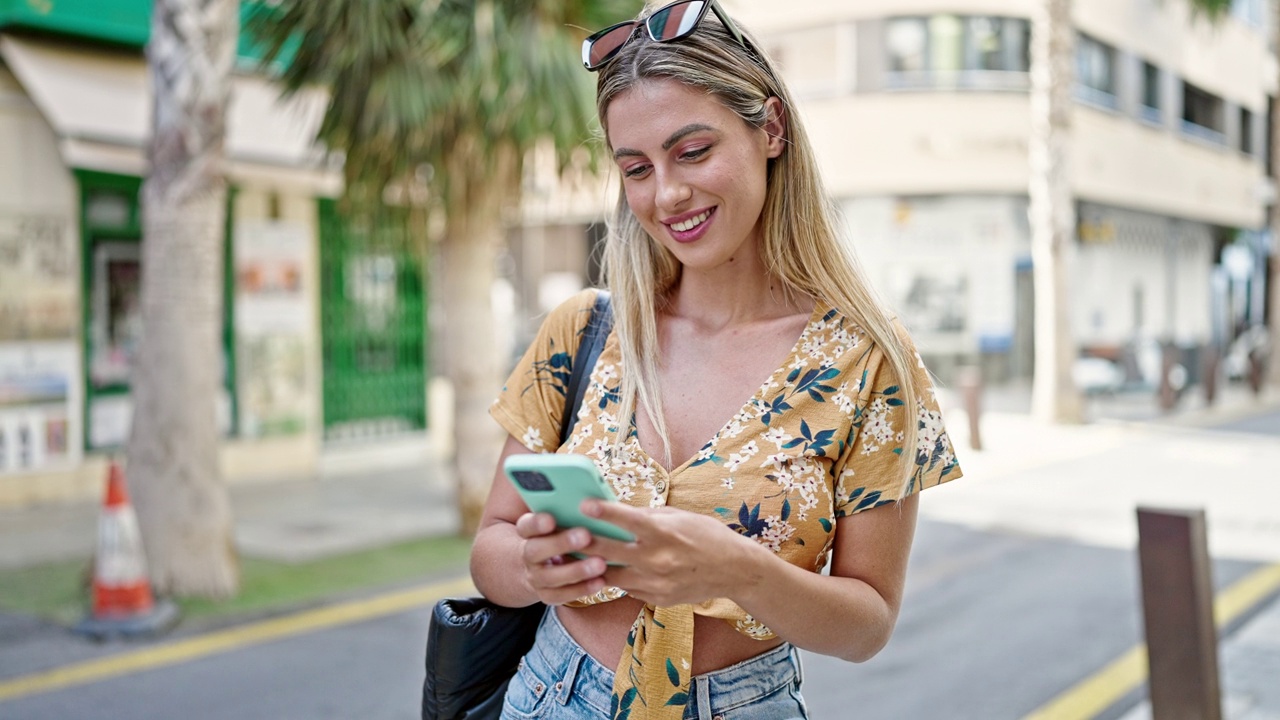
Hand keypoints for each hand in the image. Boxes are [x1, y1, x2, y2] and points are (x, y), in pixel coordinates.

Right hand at [514, 512, 608, 604]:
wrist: (534, 565)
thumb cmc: (557, 533)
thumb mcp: (556, 519)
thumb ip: (566, 509)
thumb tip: (592, 495)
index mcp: (528, 532)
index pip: (525, 526)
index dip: (536, 523)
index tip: (551, 518)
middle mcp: (528, 555)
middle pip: (536, 550)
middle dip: (561, 543)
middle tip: (585, 535)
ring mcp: (536, 577)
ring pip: (551, 576)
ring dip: (576, 570)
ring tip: (600, 563)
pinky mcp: (547, 595)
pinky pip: (562, 595)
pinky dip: (581, 589)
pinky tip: (600, 581)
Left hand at [580, 500, 760, 606]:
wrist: (735, 571)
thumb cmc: (708, 536)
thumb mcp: (679, 518)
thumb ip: (647, 517)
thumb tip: (618, 513)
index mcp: (663, 533)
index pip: (626, 520)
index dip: (603, 511)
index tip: (583, 504)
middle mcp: (657, 560)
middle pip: (609, 552)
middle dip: (582, 542)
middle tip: (564, 535)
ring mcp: (656, 583)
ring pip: (611, 576)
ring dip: (595, 565)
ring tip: (577, 555)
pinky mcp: (657, 599)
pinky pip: (628, 588)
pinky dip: (620, 578)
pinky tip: (612, 569)